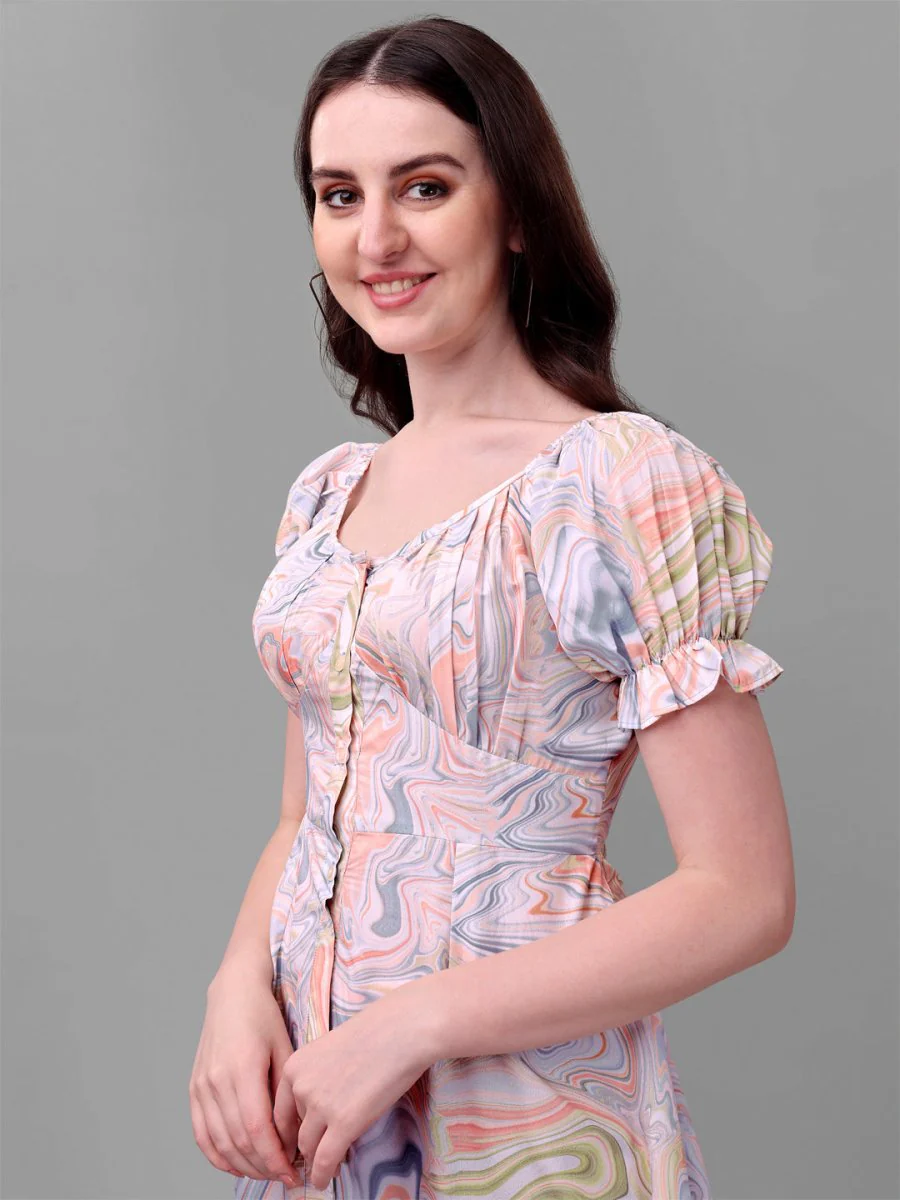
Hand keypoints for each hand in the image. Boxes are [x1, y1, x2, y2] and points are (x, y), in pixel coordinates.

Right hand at [189, 962, 302, 1188]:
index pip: (257, 1130)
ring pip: (220, 1143)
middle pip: (238, 1141)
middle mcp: (216, 1081)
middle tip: (285, 1176)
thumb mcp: (285, 1047)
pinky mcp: (193, 1089)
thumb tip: (294, 1136)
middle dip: (263, 1166)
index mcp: (242, 1068)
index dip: (274, 1158)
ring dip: (243, 1165)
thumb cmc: (264, 1016)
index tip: (293, 1172)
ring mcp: (201, 1086)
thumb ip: (286, 1094)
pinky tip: (236, 1164)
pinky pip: (202, 1134)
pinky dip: (218, 1156)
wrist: (232, 992)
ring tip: (266, 1172)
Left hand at [272, 982, 437, 1191]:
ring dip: (317, 1160)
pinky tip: (326, 1180)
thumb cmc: (376, 1033)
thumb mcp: (331, 1050)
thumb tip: (318, 1108)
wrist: (403, 1030)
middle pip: (295, 1130)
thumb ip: (317, 1077)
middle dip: (306, 1145)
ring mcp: (320, 1105)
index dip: (288, 1132)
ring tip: (329, 1166)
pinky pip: (325, 1160)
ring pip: (309, 1147)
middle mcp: (300, 1086)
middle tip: (317, 1153)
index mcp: (294, 1066)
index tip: (295, 1143)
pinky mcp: (343, 1123)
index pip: (280, 1111)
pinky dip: (323, 1175)